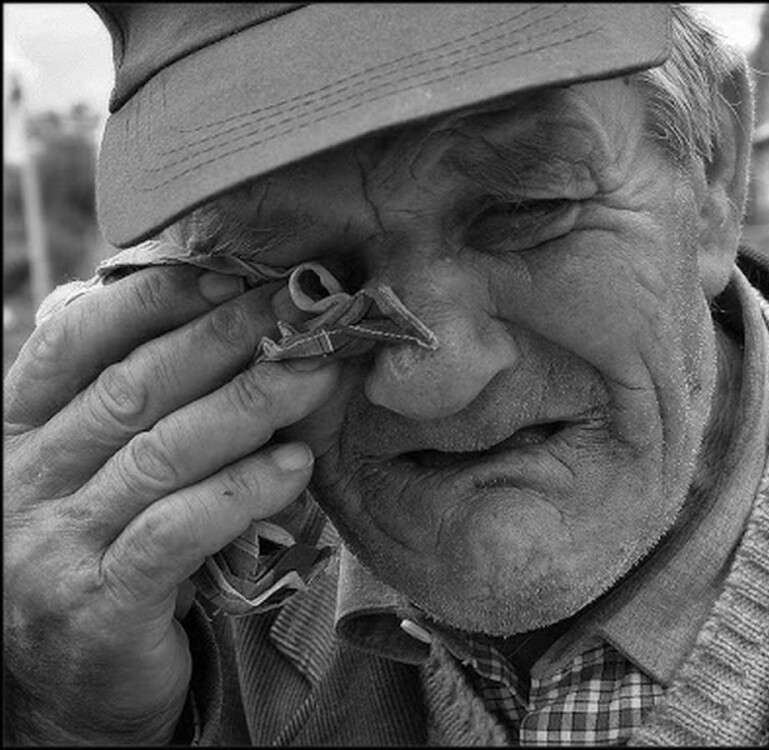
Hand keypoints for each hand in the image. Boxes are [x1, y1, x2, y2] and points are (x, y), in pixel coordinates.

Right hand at [3, 266, 340, 743]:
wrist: (70, 691)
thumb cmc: (103, 559)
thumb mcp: (102, 479)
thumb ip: (141, 416)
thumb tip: (235, 334)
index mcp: (17, 436)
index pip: (73, 347)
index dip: (149, 303)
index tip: (224, 276)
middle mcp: (23, 484)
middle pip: (131, 391)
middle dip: (221, 341)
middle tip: (295, 310)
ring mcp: (53, 547)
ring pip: (161, 454)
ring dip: (249, 406)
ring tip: (315, 374)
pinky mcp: (99, 604)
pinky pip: (178, 531)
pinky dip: (242, 491)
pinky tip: (295, 465)